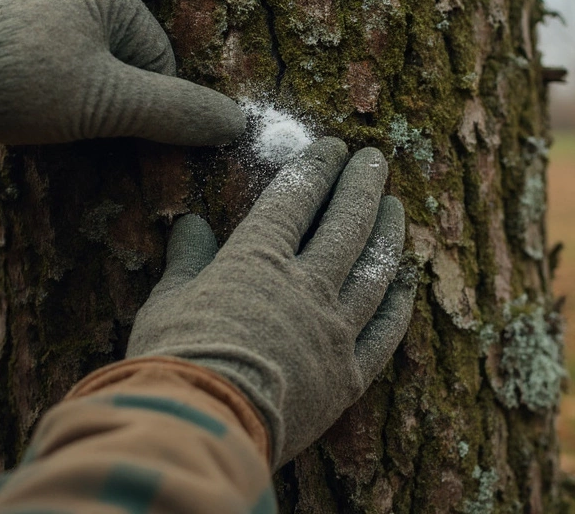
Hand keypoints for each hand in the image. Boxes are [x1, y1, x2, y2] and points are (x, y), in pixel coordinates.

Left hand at [0, 0, 245, 145]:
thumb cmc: (21, 78)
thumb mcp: (110, 101)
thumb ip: (177, 113)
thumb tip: (238, 124)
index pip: (164, 69)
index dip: (145, 108)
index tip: (109, 125)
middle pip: (129, 76)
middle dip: (112, 111)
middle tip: (77, 127)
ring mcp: (45, 20)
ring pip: (92, 84)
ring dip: (79, 113)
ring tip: (45, 120)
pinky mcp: (13, 45)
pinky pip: (57, 83)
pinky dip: (51, 106)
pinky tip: (26, 115)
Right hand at [126, 138, 413, 467]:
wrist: (200, 427)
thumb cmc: (171, 360)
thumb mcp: (167, 301)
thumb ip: (187, 260)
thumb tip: (190, 225)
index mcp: (258, 258)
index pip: (296, 197)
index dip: (317, 167)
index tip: (333, 147)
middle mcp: (306, 285)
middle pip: (347, 222)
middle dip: (363, 185)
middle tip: (374, 160)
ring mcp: (334, 329)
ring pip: (375, 268)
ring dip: (389, 232)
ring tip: (396, 207)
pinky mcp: (349, 375)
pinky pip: (386, 330)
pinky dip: (400, 301)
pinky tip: (407, 280)